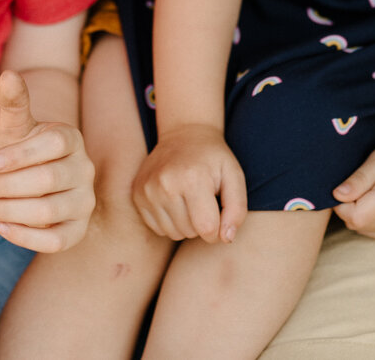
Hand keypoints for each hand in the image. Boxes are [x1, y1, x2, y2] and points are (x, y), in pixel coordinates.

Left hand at [0, 70, 95, 252]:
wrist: (35, 180)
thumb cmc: (23, 151)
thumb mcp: (16, 126)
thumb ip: (14, 102)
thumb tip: (8, 74)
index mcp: (72, 139)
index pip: (54, 144)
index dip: (22, 154)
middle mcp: (84, 170)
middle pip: (47, 181)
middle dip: (7, 186)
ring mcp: (84, 202)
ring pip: (48, 212)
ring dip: (9, 211)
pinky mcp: (77, 230)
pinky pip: (56, 241)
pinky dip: (25, 237)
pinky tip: (1, 226)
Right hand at [131, 123, 246, 242]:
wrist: (183, 134)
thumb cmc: (213, 159)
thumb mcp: (234, 176)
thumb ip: (237, 209)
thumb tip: (226, 239)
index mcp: (193, 179)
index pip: (207, 229)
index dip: (219, 229)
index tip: (220, 214)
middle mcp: (165, 185)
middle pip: (189, 232)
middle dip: (202, 224)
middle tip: (204, 201)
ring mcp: (148, 189)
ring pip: (173, 233)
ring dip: (185, 224)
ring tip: (190, 201)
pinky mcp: (137, 194)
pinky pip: (157, 228)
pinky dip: (169, 221)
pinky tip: (175, 202)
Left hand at [330, 124, 374, 238]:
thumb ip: (359, 179)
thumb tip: (337, 196)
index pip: (355, 216)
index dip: (342, 203)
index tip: (346, 186)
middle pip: (357, 224)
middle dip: (349, 207)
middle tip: (359, 184)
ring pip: (363, 229)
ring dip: (359, 212)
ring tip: (371, 189)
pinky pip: (374, 230)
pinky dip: (369, 217)